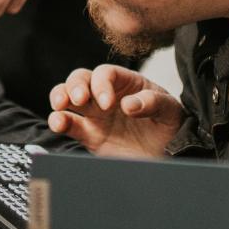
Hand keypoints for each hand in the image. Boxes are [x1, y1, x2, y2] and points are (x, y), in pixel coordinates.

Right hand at [46, 66, 180, 158]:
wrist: (168, 155)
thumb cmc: (170, 126)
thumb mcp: (170, 110)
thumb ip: (153, 102)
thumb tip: (128, 105)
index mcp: (126, 83)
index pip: (105, 74)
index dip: (102, 84)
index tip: (107, 104)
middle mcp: (106, 95)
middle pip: (81, 79)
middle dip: (75, 86)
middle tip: (80, 100)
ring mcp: (95, 115)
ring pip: (67, 97)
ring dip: (59, 97)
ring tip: (60, 107)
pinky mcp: (88, 135)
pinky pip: (68, 124)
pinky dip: (58, 121)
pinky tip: (58, 123)